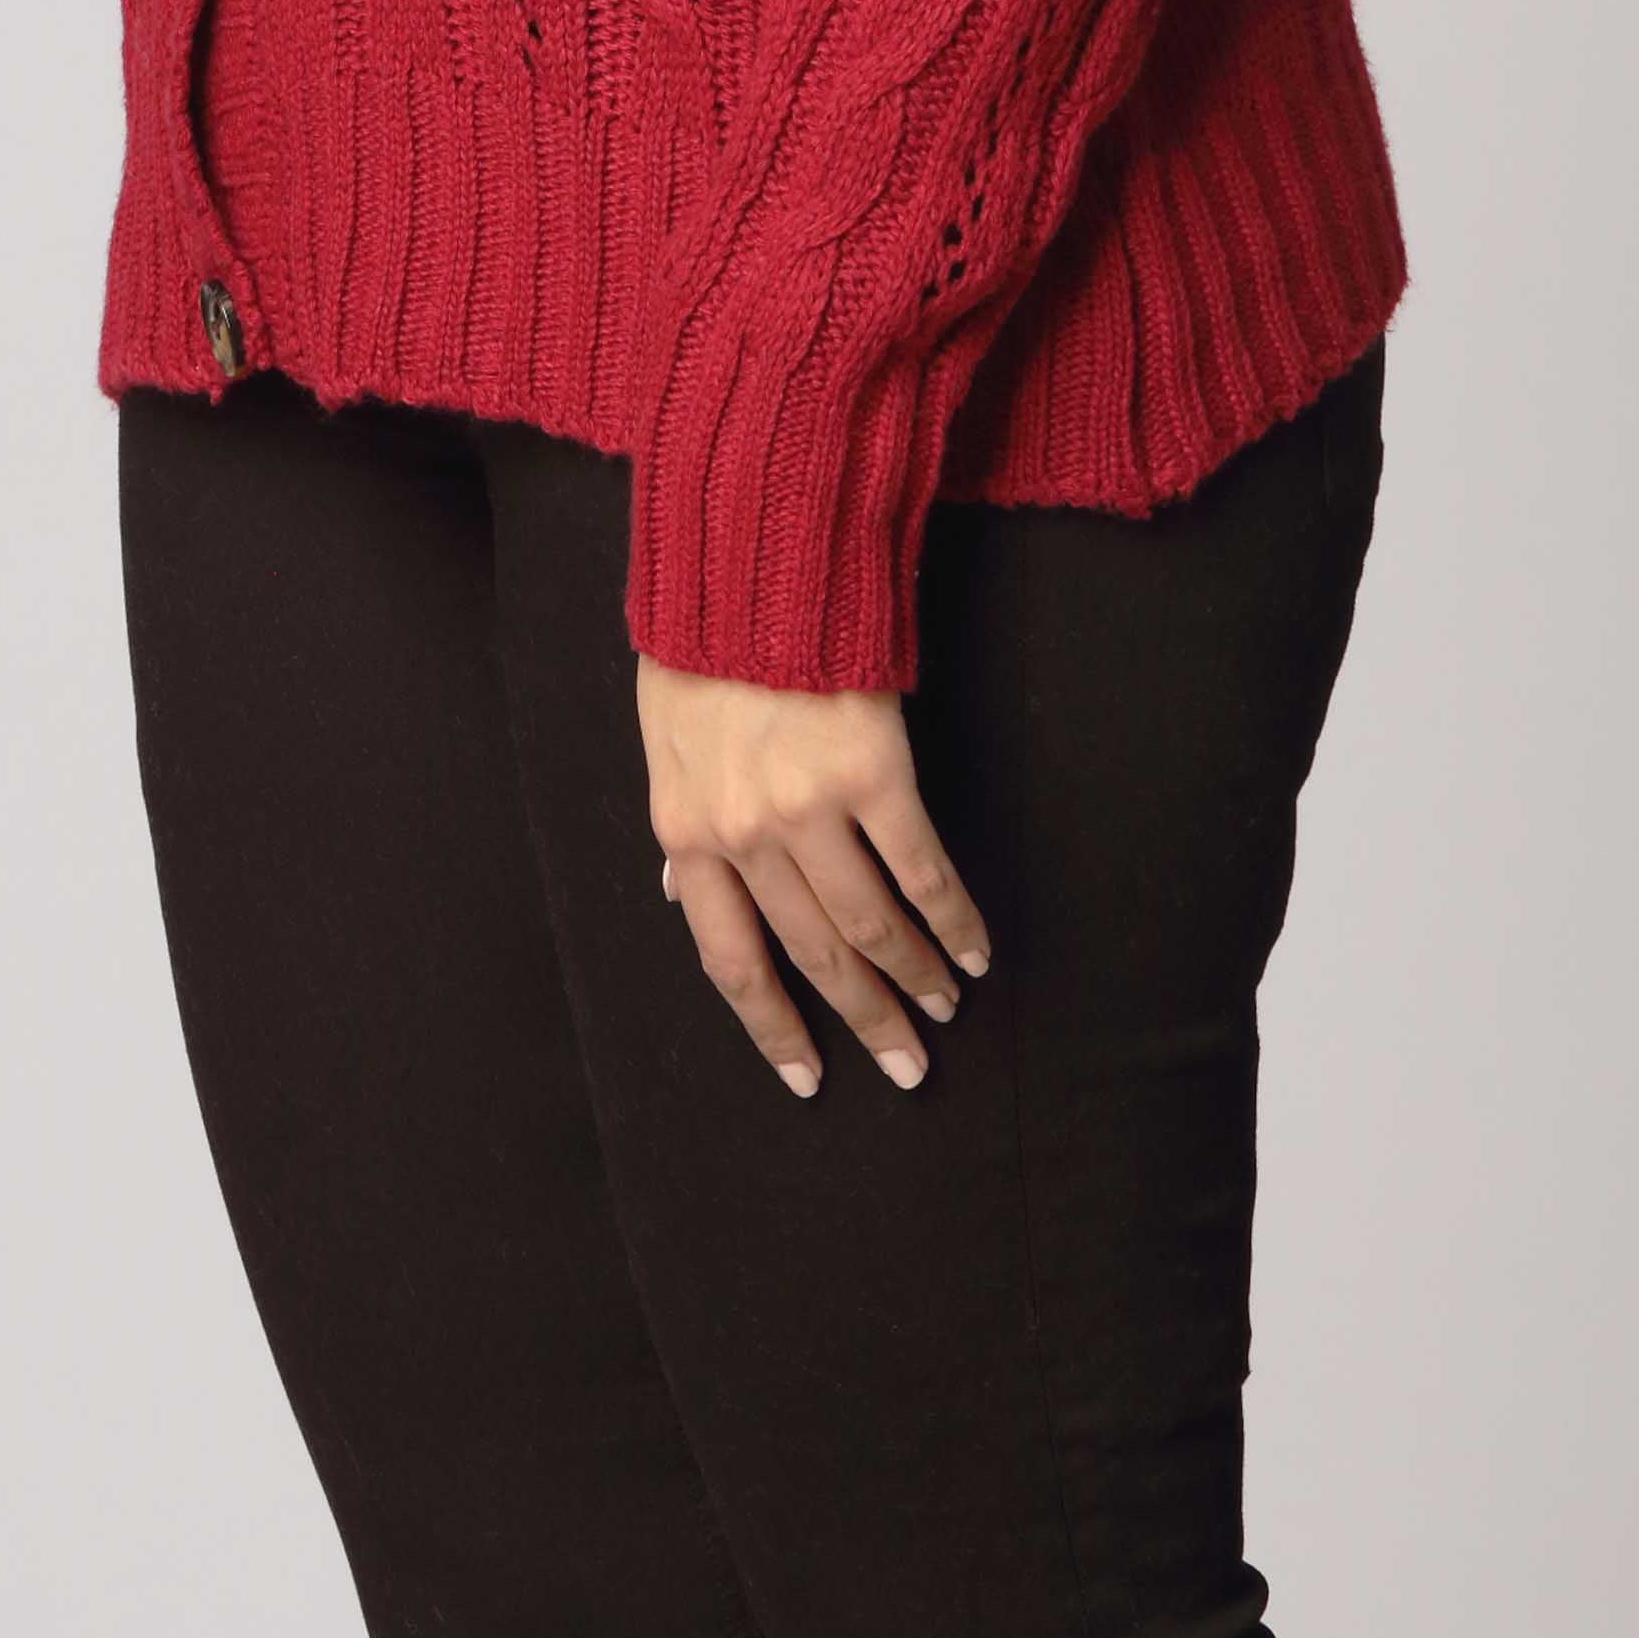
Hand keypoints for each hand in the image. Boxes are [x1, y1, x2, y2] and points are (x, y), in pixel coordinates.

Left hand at [638, 655, 993, 1097]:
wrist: (754, 562)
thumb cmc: (704, 646)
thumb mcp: (665, 741)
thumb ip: (685, 826)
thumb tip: (684, 897)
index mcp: (688, 831)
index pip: (730, 959)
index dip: (772, 1025)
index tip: (806, 1075)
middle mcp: (746, 835)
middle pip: (812, 954)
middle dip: (863, 1018)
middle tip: (905, 1064)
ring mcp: (811, 809)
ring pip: (870, 925)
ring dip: (915, 976)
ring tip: (945, 1005)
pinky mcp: (875, 775)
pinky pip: (921, 870)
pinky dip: (952, 920)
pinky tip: (974, 948)